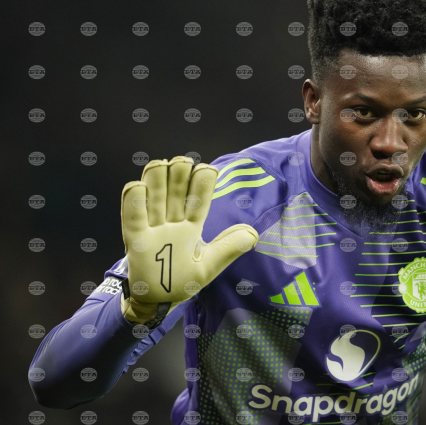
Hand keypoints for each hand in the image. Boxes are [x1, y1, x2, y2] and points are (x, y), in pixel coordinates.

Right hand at [120, 156, 258, 324]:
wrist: (157, 303)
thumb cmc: (183, 281)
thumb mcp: (209, 265)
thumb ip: (228, 248)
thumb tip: (253, 233)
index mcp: (191, 226)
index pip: (199, 200)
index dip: (202, 184)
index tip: (208, 169)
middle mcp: (172, 222)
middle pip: (175, 193)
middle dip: (178, 175)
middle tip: (183, 161)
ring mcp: (152, 229)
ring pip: (154, 199)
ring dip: (156, 181)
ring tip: (161, 164)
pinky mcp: (134, 240)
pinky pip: (132, 218)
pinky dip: (134, 203)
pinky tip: (137, 186)